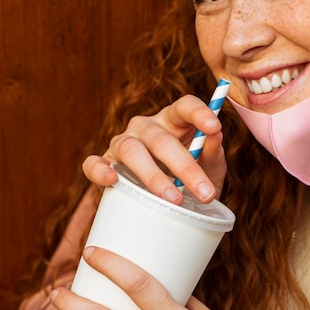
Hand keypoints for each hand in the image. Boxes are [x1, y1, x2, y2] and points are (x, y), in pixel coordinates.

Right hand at [83, 95, 226, 203]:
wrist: (165, 203)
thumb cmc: (189, 178)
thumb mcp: (209, 168)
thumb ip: (212, 153)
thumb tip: (215, 136)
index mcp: (174, 120)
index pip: (184, 106)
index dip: (199, 113)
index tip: (214, 127)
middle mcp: (146, 127)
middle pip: (162, 139)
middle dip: (186, 167)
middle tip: (205, 193)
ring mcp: (123, 143)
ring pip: (131, 150)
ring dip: (153, 176)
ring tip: (174, 198)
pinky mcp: (104, 163)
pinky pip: (94, 163)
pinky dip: (99, 170)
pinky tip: (110, 180)